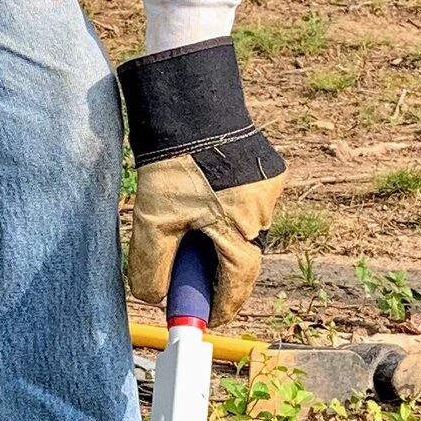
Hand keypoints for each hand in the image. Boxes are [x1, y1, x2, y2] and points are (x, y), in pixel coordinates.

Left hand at [117, 39, 284, 325]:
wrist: (191, 103)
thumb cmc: (173, 161)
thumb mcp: (153, 219)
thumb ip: (151, 266)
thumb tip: (154, 298)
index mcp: (240, 227)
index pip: (237, 282)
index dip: (222, 304)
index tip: (209, 318)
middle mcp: (263, 210)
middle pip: (241, 254)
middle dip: (217, 267)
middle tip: (191, 274)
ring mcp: (269, 187)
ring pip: (245, 226)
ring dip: (221, 234)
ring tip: (190, 222)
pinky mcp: (269, 167)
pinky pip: (249, 200)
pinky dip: (227, 206)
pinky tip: (202, 194)